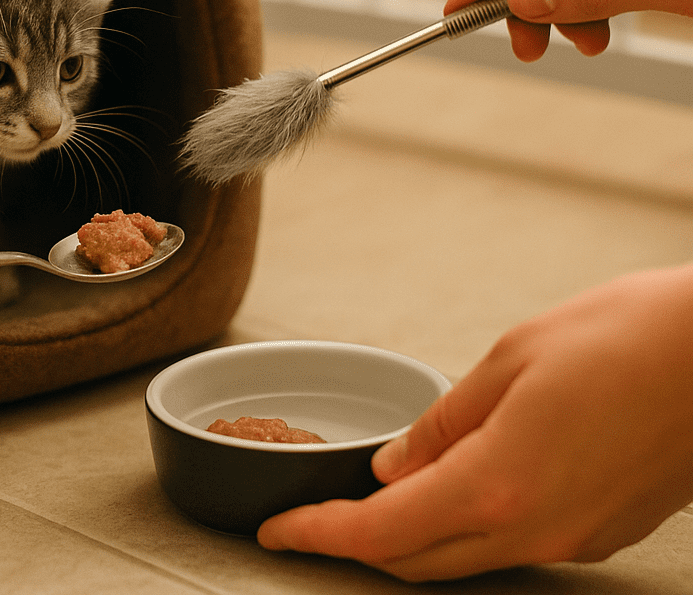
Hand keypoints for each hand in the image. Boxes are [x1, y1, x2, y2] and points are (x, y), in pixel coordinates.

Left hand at [258, 264, 692, 580]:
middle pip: (419, 560)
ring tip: (370, 499)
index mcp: (498, 483)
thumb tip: (396, 465)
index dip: (321, 537)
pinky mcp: (601, 532)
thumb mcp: (511, 360)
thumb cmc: (622, 340)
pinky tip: (451, 487)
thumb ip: (444, 424)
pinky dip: (463, 525)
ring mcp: (572, 539)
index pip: (383, 532)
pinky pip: (512, 544)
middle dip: (357, 543)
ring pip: (465, 558)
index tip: (277, 533)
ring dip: (409, 537)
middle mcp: (534, 529)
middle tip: (315, 517)